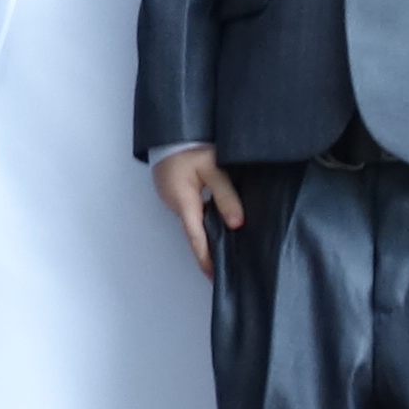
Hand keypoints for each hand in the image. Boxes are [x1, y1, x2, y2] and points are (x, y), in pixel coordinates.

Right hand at [154, 146, 243, 278]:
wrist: (171, 130)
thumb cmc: (190, 146)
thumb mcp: (212, 167)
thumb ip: (225, 195)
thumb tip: (237, 223)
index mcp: (183, 202)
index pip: (196, 238)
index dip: (206, 259)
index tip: (214, 277)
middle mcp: (176, 205)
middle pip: (195, 233)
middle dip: (209, 250)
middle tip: (227, 265)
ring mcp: (174, 199)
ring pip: (194, 222)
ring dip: (208, 233)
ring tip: (228, 246)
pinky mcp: (177, 192)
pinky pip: (192, 211)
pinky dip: (204, 219)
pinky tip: (219, 220)